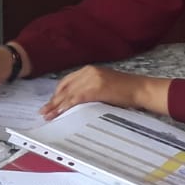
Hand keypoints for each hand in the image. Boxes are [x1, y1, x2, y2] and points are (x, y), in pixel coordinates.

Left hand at [42, 66, 164, 120]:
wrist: (141, 89)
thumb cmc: (126, 90)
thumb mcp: (104, 84)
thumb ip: (90, 88)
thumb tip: (75, 101)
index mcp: (89, 70)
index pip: (67, 81)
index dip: (57, 93)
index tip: (51, 103)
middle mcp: (89, 72)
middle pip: (65, 87)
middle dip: (53, 100)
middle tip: (44, 111)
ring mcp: (92, 79)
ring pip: (69, 94)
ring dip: (57, 105)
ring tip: (48, 115)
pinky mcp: (97, 88)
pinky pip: (77, 98)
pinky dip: (67, 106)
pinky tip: (60, 112)